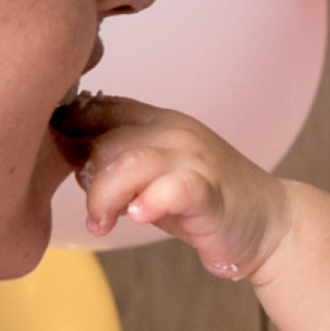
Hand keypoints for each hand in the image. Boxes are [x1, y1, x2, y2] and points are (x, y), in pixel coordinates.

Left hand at [62, 99, 291, 279]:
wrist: (267, 223)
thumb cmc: (203, 201)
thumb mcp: (151, 174)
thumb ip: (114, 159)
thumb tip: (63, 153)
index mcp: (158, 120)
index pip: (99, 107)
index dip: (69, 132)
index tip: (62, 165)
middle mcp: (176, 131)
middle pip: (106, 139)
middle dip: (86, 178)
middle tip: (93, 210)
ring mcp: (196, 158)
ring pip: (131, 161)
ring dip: (105, 197)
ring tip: (104, 223)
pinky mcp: (211, 191)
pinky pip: (174, 187)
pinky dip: (150, 202)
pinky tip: (139, 217)